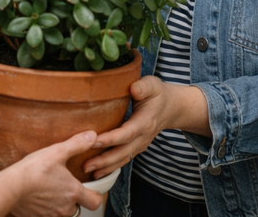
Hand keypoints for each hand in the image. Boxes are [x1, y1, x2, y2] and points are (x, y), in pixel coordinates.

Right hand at [0, 131, 102, 216]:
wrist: (10, 187)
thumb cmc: (33, 171)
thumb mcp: (56, 152)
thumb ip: (77, 144)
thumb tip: (92, 136)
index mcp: (73, 192)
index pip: (95, 202)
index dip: (94, 195)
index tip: (89, 188)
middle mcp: (65, 208)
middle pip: (77, 207)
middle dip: (72, 199)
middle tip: (62, 185)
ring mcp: (51, 215)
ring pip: (61, 212)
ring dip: (58, 204)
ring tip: (48, 189)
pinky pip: (46, 215)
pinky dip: (43, 208)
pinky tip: (36, 196)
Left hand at [82, 76, 209, 179]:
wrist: (172, 108)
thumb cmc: (158, 94)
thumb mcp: (153, 85)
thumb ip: (143, 87)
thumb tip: (133, 89)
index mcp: (145, 122)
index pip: (126, 133)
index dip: (110, 139)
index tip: (94, 140)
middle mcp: (143, 137)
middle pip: (123, 152)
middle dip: (104, 160)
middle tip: (85, 165)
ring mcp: (140, 144)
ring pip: (123, 159)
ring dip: (105, 167)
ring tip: (87, 172)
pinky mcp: (136, 147)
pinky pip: (123, 159)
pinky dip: (111, 167)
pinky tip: (97, 173)